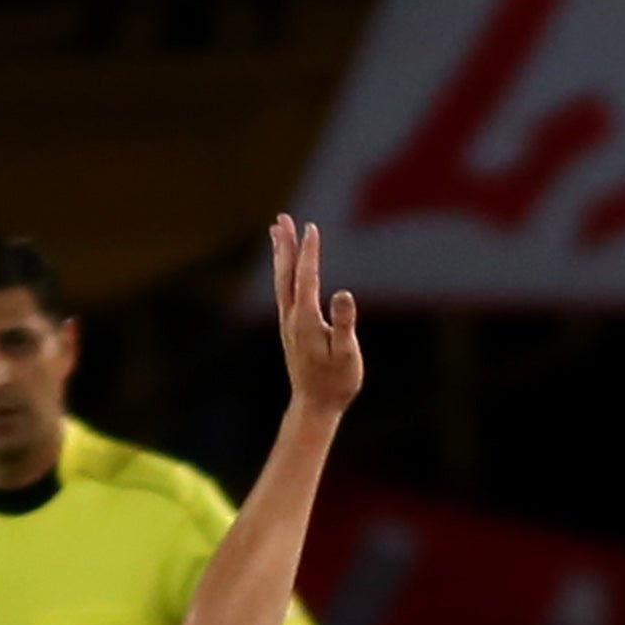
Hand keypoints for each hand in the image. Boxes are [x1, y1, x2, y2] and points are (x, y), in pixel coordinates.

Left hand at [270, 215, 362, 418]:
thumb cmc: (336, 382)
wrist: (315, 406)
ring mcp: (288, 324)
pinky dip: (284, 272)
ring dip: (280, 254)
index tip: (311, 228)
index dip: (309, 253)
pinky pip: (284, 291)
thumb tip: (342, 293)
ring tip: (277, 231)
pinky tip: (285, 266)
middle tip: (282, 219)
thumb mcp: (347, 354)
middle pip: (286, 274)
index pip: (307, 278)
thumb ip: (344, 324)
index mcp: (306, 321)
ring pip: (282, 281)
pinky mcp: (291, 329)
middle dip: (285, 245)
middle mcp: (292, 319)